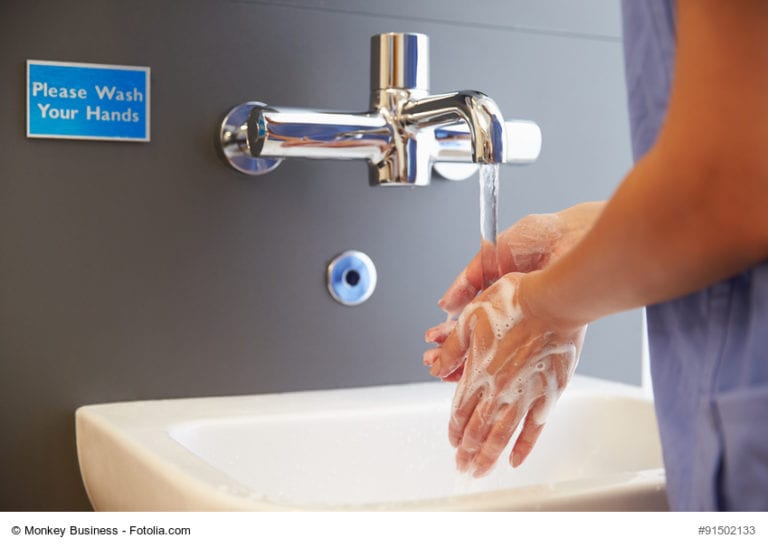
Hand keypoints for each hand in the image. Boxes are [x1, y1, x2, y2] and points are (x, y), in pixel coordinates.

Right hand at [424, 203, 599, 381]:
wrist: (573, 237)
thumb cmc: (540, 236)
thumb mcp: (492, 255)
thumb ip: (468, 280)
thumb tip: (445, 305)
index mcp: (497, 291)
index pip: (467, 319)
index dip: (449, 331)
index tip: (434, 340)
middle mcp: (511, 310)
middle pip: (477, 337)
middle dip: (454, 351)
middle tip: (435, 361)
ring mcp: (528, 322)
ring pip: (494, 349)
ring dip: (470, 361)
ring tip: (449, 371)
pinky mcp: (547, 329)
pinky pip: (521, 354)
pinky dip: (500, 364)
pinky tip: (479, 370)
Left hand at [425, 273, 586, 475]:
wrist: (553, 302)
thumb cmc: (514, 303)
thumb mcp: (469, 318)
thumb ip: (453, 348)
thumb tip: (436, 367)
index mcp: (477, 372)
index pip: (460, 411)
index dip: (454, 429)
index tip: (453, 442)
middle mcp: (498, 390)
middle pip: (477, 430)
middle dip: (467, 452)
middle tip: (462, 467)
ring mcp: (524, 395)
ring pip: (501, 436)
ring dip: (488, 457)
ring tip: (480, 473)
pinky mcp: (548, 395)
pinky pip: (533, 429)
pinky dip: (523, 447)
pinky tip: (515, 460)